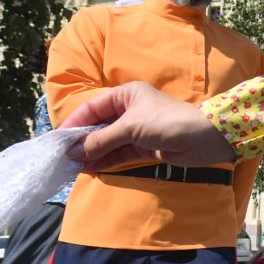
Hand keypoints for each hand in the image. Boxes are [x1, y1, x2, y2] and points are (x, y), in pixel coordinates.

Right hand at [62, 82, 237, 170]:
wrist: (204, 139)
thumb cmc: (167, 122)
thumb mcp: (130, 128)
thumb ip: (102, 140)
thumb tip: (74, 151)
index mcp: (126, 94)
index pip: (93, 107)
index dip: (75, 123)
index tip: (59, 139)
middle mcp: (130, 110)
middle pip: (99, 126)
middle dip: (82, 141)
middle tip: (63, 156)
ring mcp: (137, 130)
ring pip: (108, 142)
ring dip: (92, 153)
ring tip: (72, 166)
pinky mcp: (144, 147)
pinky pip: (119, 153)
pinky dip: (106, 160)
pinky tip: (89, 168)